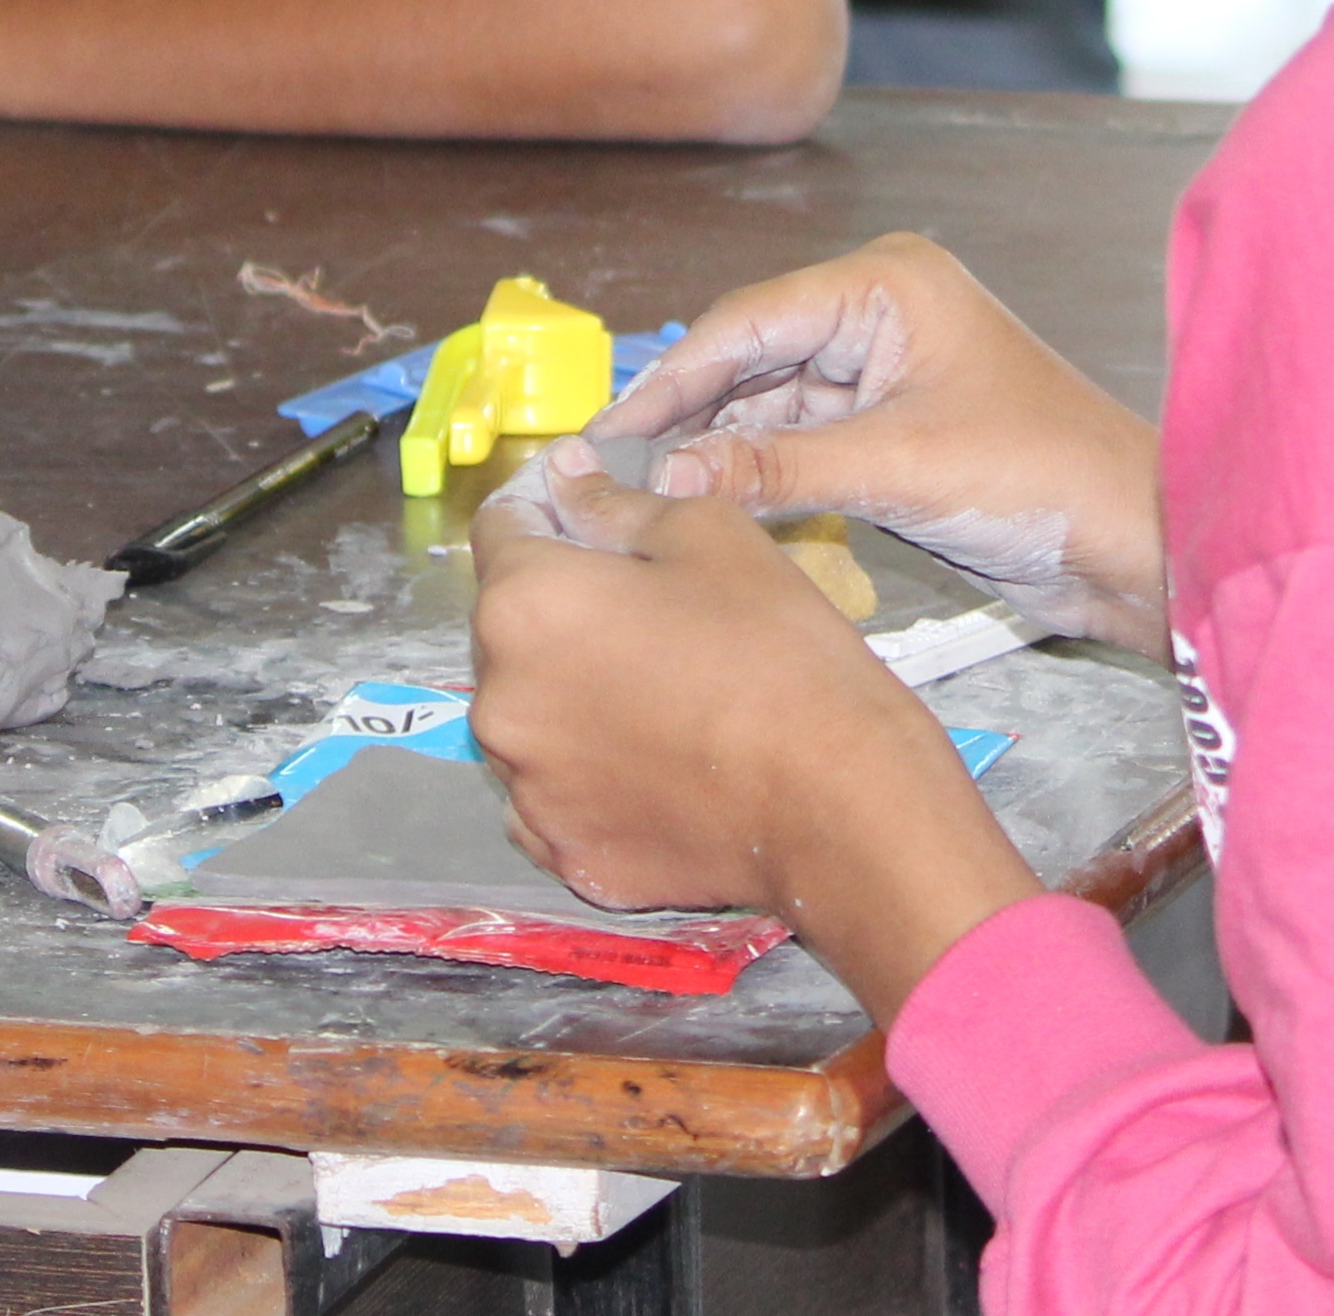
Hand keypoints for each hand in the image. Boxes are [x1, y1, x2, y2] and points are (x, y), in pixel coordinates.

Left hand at [472, 470, 1041, 1014]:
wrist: (836, 800)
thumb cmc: (776, 649)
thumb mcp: (708, 536)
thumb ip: (614, 503)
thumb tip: (563, 478)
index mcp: (522, 605)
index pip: (501, 529)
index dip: (546, 508)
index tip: (592, 513)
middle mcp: (497, 701)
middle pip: (510, 629)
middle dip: (563, 610)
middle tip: (652, 614)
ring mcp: (526, 789)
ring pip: (530, 716)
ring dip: (570, 695)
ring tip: (661, 699)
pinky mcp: (564, 854)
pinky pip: (553, 796)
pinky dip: (586, 776)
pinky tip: (655, 768)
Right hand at [568, 233, 1169, 652]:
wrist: (1131, 541)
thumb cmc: (1042, 477)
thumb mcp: (897, 469)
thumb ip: (775, 470)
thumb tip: (667, 479)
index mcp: (887, 283)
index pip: (748, 321)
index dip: (670, 379)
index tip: (605, 431)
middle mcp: (879, 310)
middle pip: (750, 355)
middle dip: (683, 411)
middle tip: (602, 466)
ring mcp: (884, 368)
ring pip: (769, 400)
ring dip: (713, 444)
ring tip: (635, 489)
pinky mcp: (889, 424)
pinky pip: (800, 437)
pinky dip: (755, 467)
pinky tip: (701, 498)